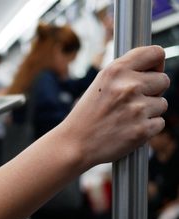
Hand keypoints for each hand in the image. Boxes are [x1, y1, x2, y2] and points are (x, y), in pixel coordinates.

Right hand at [62, 46, 169, 169]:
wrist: (75, 144)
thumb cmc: (86, 116)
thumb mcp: (100, 85)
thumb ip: (125, 74)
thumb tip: (154, 71)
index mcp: (116, 71)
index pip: (155, 53)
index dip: (156, 64)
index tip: (151, 73)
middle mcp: (128, 86)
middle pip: (163, 80)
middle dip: (153, 91)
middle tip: (133, 102)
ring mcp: (137, 109)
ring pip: (162, 104)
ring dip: (149, 111)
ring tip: (126, 118)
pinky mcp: (142, 130)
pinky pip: (159, 123)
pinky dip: (147, 128)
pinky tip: (129, 130)